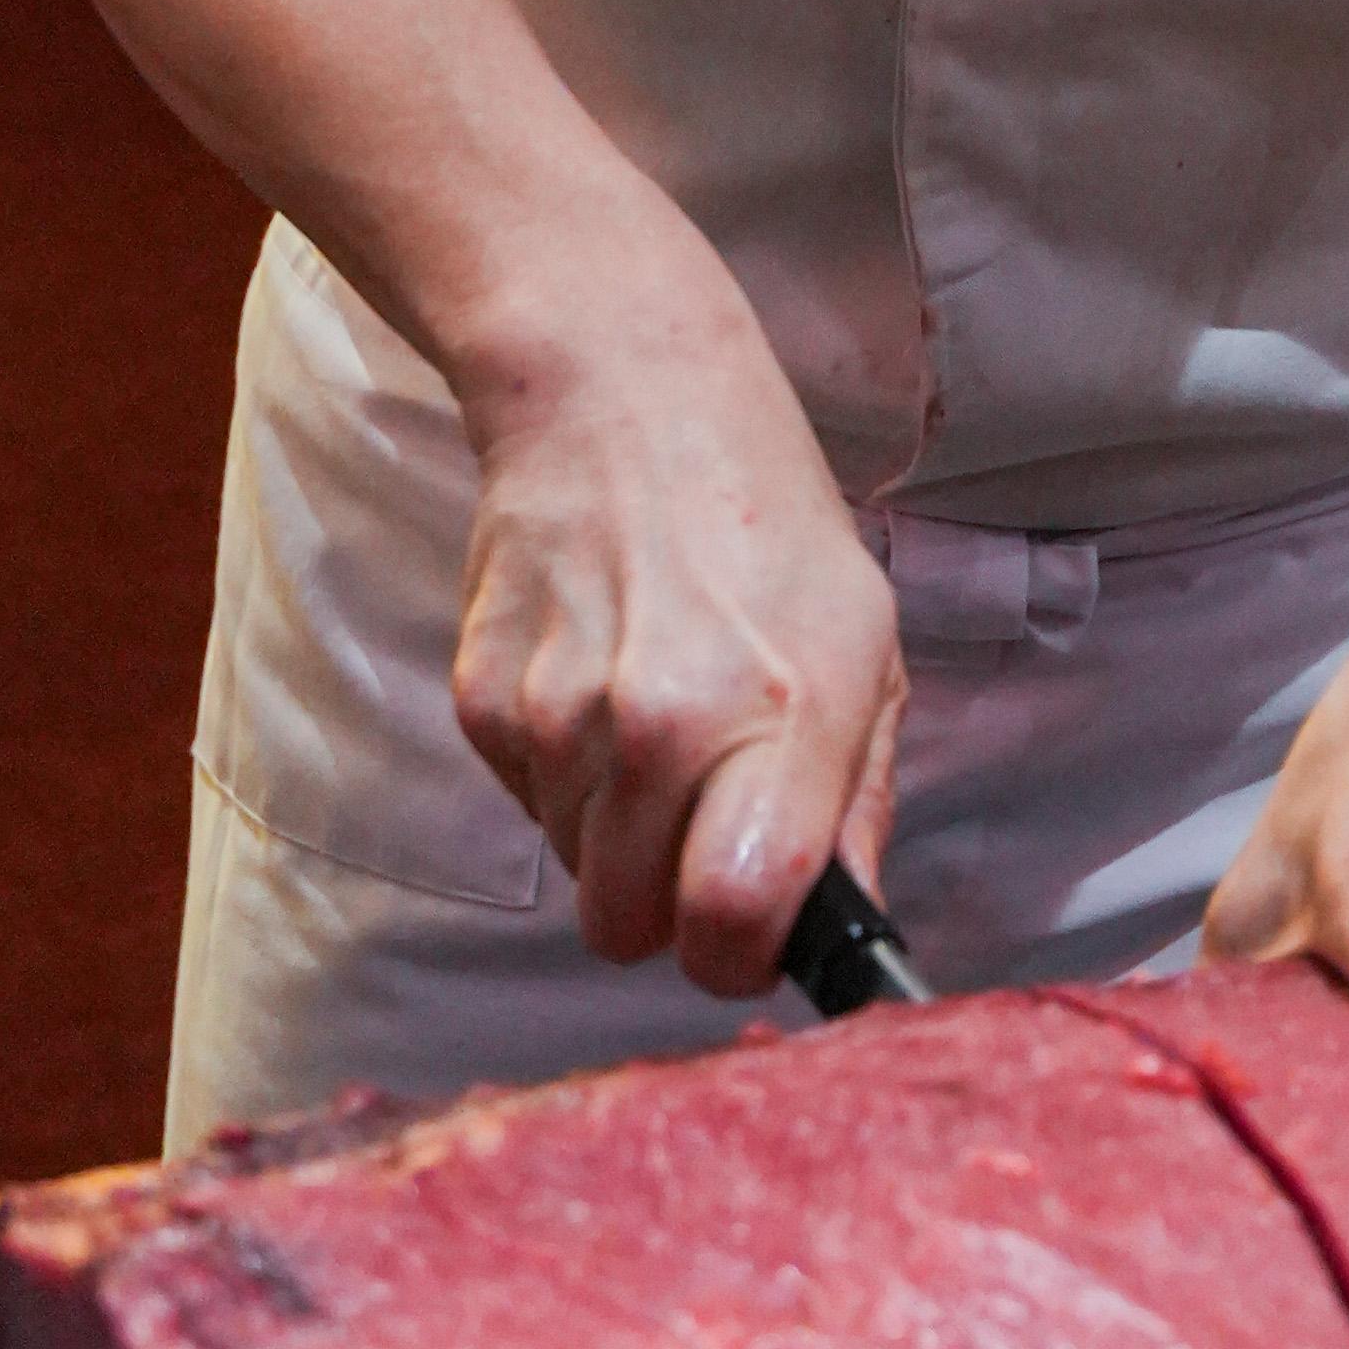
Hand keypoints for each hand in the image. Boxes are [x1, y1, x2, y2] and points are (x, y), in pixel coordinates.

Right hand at [445, 292, 904, 998]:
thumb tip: (847, 928)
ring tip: (655, 721)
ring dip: (616, 832)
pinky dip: (562, 777)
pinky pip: (526, 807)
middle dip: (668, 903)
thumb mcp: (866, 645)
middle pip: (630, 928)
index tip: (752, 930)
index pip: (731, 922)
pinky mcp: (483, 699)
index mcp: (783, 712)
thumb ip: (856, 801)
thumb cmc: (767, 524)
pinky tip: (598, 683)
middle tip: (702, 823)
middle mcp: (663, 722)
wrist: (623, 394)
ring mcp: (559, 712)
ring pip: (576, 872)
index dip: (740, 953)